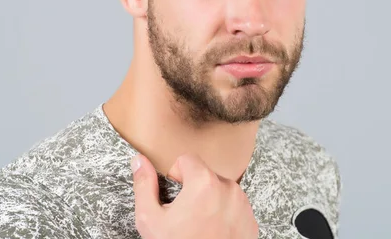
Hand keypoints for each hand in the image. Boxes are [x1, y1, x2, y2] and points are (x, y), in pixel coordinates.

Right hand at [131, 153, 258, 238]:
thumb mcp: (150, 219)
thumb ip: (144, 185)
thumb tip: (139, 161)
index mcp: (204, 182)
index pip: (187, 159)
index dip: (175, 176)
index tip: (175, 197)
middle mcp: (229, 188)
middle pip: (205, 175)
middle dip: (194, 190)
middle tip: (186, 217)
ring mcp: (243, 205)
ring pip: (221, 190)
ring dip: (210, 201)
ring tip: (200, 226)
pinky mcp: (251, 221)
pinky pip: (234, 207)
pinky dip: (224, 215)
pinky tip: (214, 233)